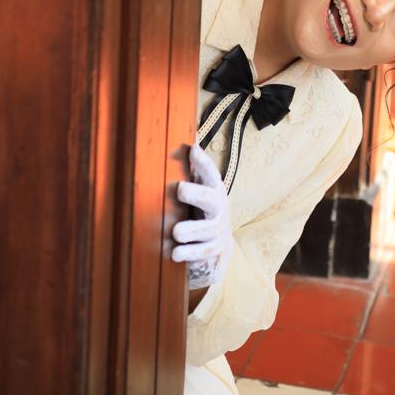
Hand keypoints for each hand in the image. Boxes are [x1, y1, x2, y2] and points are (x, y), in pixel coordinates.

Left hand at [171, 143, 232, 289]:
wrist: (219, 244)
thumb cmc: (203, 209)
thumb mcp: (202, 189)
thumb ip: (197, 169)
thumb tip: (189, 141)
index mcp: (214, 190)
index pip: (210, 173)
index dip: (202, 162)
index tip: (192, 149)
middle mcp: (218, 208)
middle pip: (209, 198)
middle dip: (195, 193)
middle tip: (180, 189)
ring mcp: (216, 230)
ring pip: (203, 230)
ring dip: (188, 230)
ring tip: (177, 232)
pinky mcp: (211, 250)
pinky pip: (198, 252)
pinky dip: (186, 253)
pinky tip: (175, 253)